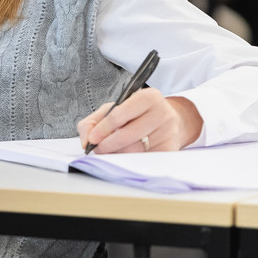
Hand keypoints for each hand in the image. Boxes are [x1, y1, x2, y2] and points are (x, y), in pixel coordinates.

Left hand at [77, 89, 202, 152]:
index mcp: (148, 97)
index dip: (103, 128)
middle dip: (107, 145)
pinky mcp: (170, 150)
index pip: (120, 113)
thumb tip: (86, 140)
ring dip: (118, 154)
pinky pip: (144, 160)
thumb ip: (94, 121)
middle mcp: (162, 113)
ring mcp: (168, 132)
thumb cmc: (137, 115)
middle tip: (98, 149)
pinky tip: (125, 157)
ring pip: (135, 150)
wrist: (169, 122)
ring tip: (111, 151)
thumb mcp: (114, 109)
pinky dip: (131, 161)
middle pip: (127, 135)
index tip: (92, 139)